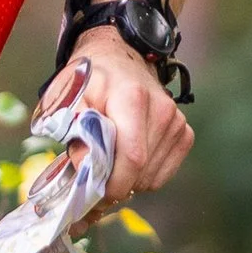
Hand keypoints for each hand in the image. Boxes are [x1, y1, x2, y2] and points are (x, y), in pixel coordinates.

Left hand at [34, 27, 193, 209]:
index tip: (93, 194)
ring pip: (151, 177)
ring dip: (127, 182)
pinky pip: (162, 174)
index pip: (132, 157)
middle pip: (141, 171)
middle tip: (93, 184)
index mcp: (132, 98)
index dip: (113, 184)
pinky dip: (143, 177)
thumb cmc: (88, 80)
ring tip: (109, 164)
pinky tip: (127, 159)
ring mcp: (176, 122)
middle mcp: (161, 110)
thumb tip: (84, 169)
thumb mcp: (67, 98)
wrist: (118, 58)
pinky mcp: (183, 132)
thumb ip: (72, 132)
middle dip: (115, 186)